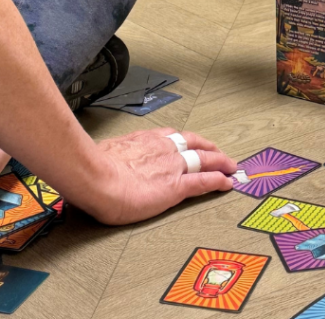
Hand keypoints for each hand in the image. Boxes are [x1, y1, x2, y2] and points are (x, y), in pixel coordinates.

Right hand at [84, 127, 237, 225]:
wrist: (96, 176)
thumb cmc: (94, 167)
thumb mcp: (106, 152)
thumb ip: (114, 155)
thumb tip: (104, 160)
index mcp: (146, 139)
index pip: (173, 137)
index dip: (186, 141)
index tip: (192, 143)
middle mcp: (163, 148)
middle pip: (194, 144)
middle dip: (209, 148)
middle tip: (219, 152)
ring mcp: (172, 166)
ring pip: (204, 160)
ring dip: (220, 162)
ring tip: (230, 166)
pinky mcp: (176, 187)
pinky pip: (203, 182)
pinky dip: (218, 181)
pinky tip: (226, 183)